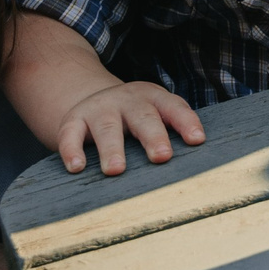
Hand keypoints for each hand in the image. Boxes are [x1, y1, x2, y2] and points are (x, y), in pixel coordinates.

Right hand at [54, 80, 204, 176]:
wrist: (94, 99)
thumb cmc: (135, 117)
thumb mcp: (154, 114)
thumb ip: (170, 132)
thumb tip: (190, 170)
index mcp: (154, 98)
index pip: (174, 108)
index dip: (187, 123)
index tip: (197, 140)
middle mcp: (128, 100)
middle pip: (144, 117)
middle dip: (154, 136)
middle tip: (162, 157)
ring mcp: (100, 108)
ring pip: (108, 127)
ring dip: (113, 148)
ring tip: (116, 169)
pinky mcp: (74, 119)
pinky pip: (71, 134)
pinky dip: (72, 150)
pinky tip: (77, 167)